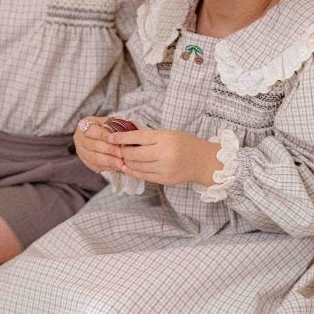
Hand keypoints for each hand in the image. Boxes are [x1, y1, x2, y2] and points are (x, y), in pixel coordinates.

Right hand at [73, 117, 124, 173]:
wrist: (97, 136)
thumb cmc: (106, 127)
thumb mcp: (110, 121)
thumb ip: (116, 124)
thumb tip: (130, 126)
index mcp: (84, 125)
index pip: (93, 130)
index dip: (104, 135)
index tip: (117, 139)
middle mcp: (79, 138)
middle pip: (93, 145)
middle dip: (109, 150)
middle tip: (121, 154)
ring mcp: (81, 151)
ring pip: (94, 158)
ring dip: (108, 161)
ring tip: (121, 164)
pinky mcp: (86, 162)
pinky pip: (96, 166)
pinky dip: (107, 167)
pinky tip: (117, 167)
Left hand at [105, 127, 220, 185]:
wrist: (203, 161)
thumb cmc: (186, 143)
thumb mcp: (169, 133)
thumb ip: (150, 136)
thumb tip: (126, 138)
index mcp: (165, 138)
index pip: (137, 137)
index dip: (121, 137)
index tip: (109, 137)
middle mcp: (164, 154)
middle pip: (134, 154)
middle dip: (122, 152)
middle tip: (117, 149)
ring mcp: (164, 168)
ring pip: (137, 166)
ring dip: (126, 162)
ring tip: (122, 158)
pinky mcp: (164, 180)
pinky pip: (143, 176)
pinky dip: (133, 171)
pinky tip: (128, 167)